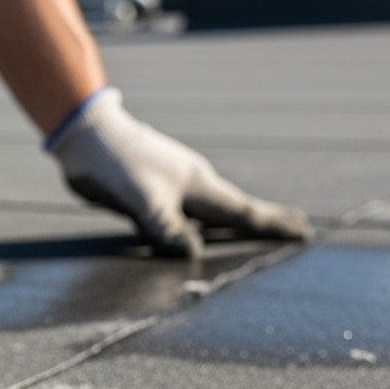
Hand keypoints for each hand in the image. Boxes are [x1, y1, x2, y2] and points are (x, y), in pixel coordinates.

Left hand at [46, 88, 312, 257]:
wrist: (85, 134)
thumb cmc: (114, 163)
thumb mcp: (141, 199)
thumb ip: (165, 227)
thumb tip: (193, 254)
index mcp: (198, 186)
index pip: (244, 211)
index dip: (273, 225)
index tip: (303, 232)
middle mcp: (192, 185)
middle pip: (237, 208)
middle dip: (266, 220)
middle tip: (298, 227)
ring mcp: (175, 185)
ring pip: (214, 210)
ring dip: (238, 222)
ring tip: (257, 231)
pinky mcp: (155, 190)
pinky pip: (190, 213)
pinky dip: (206, 223)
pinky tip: (200, 230)